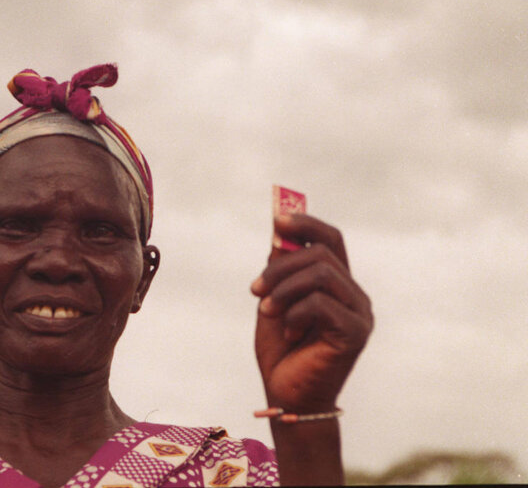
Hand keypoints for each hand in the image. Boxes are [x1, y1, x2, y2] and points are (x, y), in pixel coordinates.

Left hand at [251, 214, 371, 412]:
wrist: (286, 395)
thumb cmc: (282, 350)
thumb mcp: (275, 301)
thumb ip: (280, 270)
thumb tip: (279, 233)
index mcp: (338, 284)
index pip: (332, 239)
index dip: (306, 224)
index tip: (277, 220)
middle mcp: (355, 295)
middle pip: (321, 254)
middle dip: (280, 266)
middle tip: (254, 288)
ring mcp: (359, 314)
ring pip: (320, 274)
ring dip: (283, 289)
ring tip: (265, 310)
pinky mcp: (355, 333)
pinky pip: (321, 303)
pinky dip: (294, 313)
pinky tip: (286, 331)